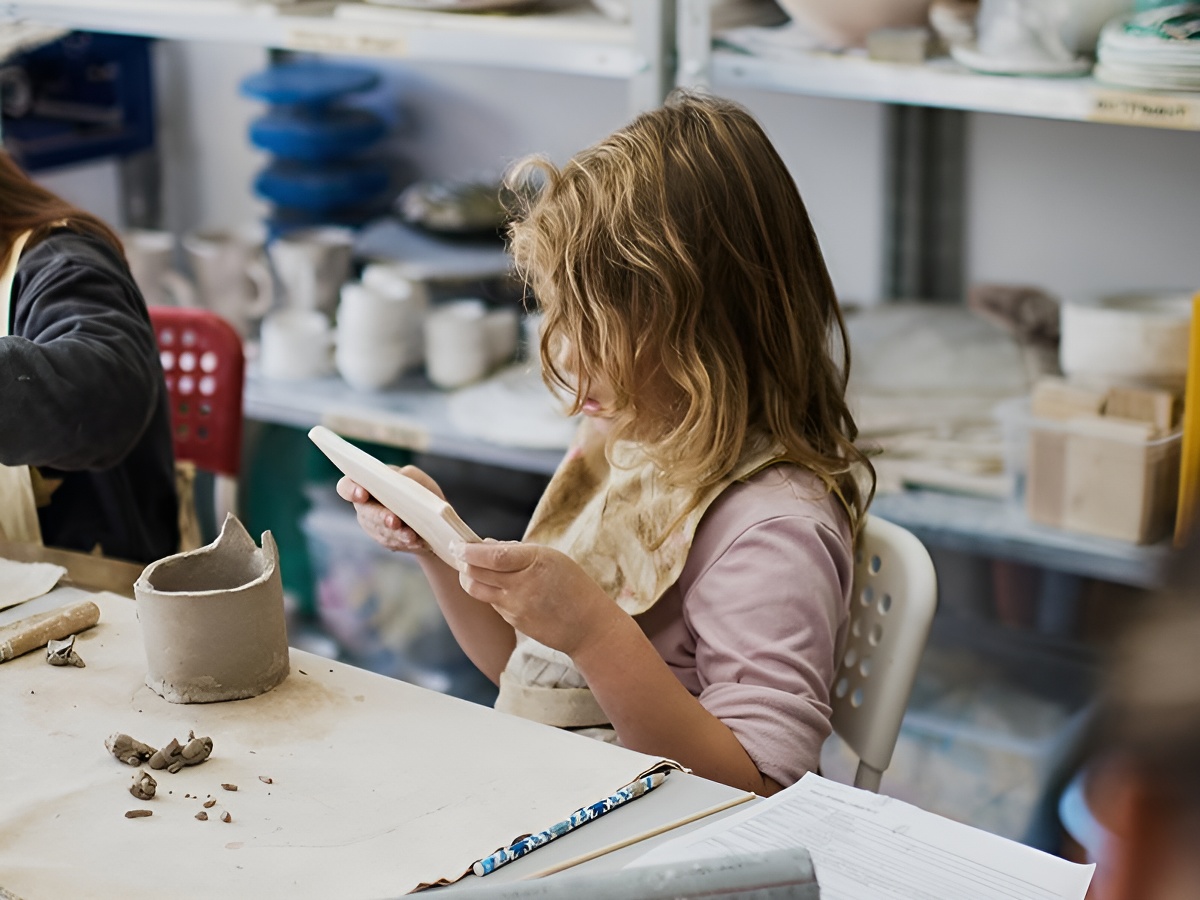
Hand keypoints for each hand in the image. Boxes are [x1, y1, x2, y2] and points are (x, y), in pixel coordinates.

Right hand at [335, 465, 444, 556]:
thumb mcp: (415, 477)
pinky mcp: (385, 540)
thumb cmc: (418, 489)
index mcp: (365, 483)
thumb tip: (400, 480)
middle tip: (394, 521)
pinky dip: (405, 542)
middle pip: (365, 512)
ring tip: (411, 535)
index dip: (350, 490)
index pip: (346, 487)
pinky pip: (392, 542)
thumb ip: (405, 476)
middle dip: (380, 517)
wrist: (433, 513)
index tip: (363, 494)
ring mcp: (373, 525)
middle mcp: (365, 506)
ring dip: (395, 534)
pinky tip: (417, 542)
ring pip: (380, 531)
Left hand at [450, 541, 620, 657]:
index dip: (470, 551)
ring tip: (470, 568)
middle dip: (463, 562)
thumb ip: (518, 551)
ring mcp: (516, 606)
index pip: (493, 556)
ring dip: (469, 578)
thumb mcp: (552, 558)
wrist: (588, 627)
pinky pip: (492, 602)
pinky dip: (489, 591)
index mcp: (536, 562)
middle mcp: (523, 585)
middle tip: (458, 552)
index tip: (457, 544)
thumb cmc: (573, 586)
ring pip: (477, 590)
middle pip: (477, 573)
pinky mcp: (513, 621)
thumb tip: (486, 544)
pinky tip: (499, 586)